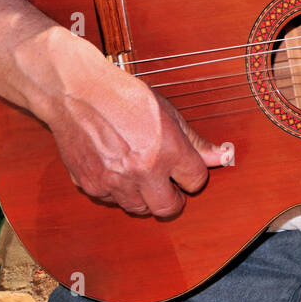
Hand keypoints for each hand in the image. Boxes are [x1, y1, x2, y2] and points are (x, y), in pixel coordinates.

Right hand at [45, 58, 232, 218]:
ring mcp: (114, 181)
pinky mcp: (90, 184)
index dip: (193, 176)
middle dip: (173, 199)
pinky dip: (117, 191)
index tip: (186, 170)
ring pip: (138, 208)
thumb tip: (221, 157)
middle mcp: (142, 171)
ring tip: (142, 175)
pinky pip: (111, 200)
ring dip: (144, 197)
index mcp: (167, 150)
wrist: (78, 93)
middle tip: (169, 186)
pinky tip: (118, 170)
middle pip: (168, 208)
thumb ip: (194, 141)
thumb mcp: (167, 113)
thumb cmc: (124, 97)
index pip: (195, 181)